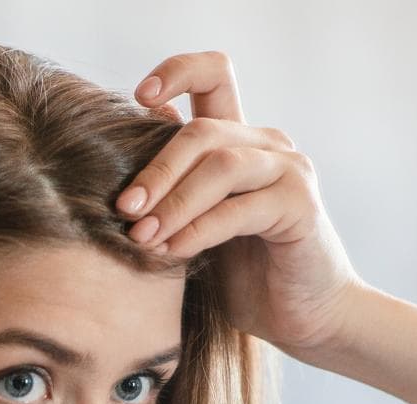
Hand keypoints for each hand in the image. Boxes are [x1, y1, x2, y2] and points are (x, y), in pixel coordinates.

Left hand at [121, 51, 364, 356]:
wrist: (303, 317)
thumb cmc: (243, 274)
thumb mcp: (193, 226)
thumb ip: (169, 192)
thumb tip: (114, 167)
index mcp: (239, 138)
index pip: (214, 74)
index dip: (177, 72)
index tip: (139, 96)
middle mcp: (268, 144)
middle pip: (202, 131)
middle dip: (155, 170)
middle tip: (123, 209)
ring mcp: (289, 171)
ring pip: (220, 165)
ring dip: (173, 202)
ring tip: (142, 237)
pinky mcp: (300, 205)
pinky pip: (238, 209)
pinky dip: (199, 230)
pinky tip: (173, 252)